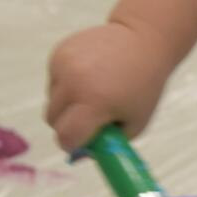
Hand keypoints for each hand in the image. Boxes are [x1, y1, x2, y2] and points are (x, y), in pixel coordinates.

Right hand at [45, 21, 173, 152]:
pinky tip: (88, 76)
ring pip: (52, 99)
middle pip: (53, 119)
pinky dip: (66, 84)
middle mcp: (74, 82)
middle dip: (67, 125)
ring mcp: (64, 64)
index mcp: (95, 102)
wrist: (144, 40)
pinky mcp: (59, 51)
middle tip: (89, 119)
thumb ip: (108, 144)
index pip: (66, 136)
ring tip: (94, 91)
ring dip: (67, 104)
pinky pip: (54, 80)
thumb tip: (77, 156)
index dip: (72, 144)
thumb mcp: (135, 123)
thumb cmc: (144, 87)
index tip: (81, 143)